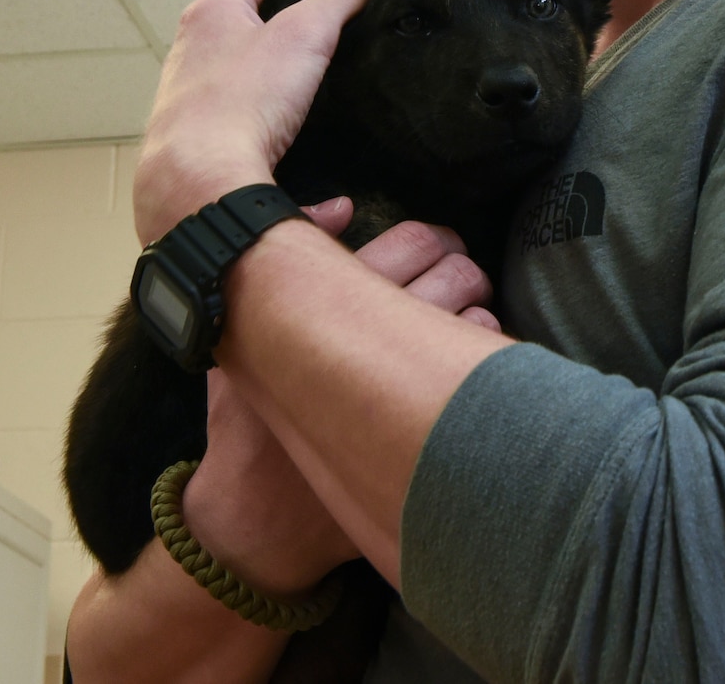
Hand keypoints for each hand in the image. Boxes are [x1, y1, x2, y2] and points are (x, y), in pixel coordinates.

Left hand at [134, 0, 372, 244]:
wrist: (198, 179)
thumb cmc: (241, 102)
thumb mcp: (304, 35)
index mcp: (212, 13)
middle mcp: (191, 50)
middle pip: (249, 28)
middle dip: (288, 36)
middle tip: (329, 46)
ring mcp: (189, 95)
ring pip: (243, 77)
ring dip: (275, 83)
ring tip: (314, 95)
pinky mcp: (196, 137)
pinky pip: (240, 121)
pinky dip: (265, 123)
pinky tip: (290, 138)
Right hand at [184, 202, 498, 591]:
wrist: (256, 519)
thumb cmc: (244, 423)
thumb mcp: (242, 341)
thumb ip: (284, 260)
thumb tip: (340, 205)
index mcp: (331, 306)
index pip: (411, 243)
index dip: (436, 238)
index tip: (439, 246)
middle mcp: (374, 340)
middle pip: (455, 275)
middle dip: (467, 268)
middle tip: (464, 275)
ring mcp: (408, 387)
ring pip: (475, 321)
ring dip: (478, 311)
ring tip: (467, 316)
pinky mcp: (429, 427)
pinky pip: (480, 374)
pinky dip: (482, 358)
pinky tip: (466, 365)